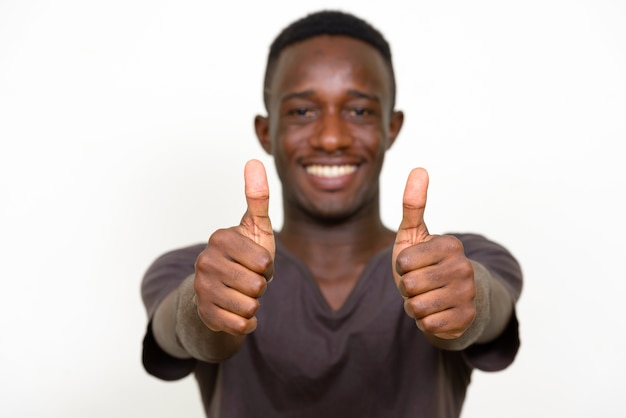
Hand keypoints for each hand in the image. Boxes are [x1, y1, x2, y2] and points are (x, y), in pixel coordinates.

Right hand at [194, 159, 274, 335]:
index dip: (267, 265)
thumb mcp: (256, 227)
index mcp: (220, 238)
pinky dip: (246, 322)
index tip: (254, 261)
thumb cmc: (245, 255)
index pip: (264, 261)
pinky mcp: (203, 314)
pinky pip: (240, 324)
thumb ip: (257, 196)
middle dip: (261, 286)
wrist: (222, 290)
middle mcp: (205, 261)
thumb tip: (254, 161)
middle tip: (248, 279)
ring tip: (241, 293)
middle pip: (257, 285)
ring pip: (249, 306)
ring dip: (253, 304)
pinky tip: (236, 310)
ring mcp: (201, 288)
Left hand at [391, 168, 475, 339]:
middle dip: (407, 288)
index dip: (402, 266)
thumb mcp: (415, 234)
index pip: (404, 261)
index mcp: (451, 245)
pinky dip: (425, 322)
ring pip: (418, 307)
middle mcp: (464, 268)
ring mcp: (468, 294)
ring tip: (427, 297)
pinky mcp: (467, 319)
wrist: (454, 299)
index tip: (414, 264)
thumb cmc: (427, 264)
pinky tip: (437, 313)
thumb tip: (419, 169)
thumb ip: (413, 205)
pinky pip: (428, 325)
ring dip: (415, 306)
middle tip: (421, 284)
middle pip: (410, 285)